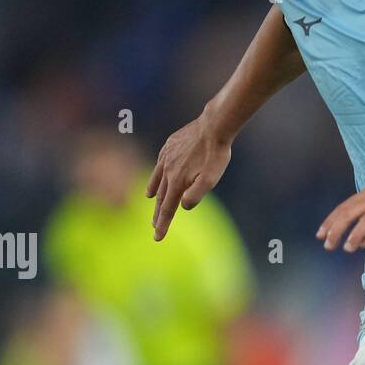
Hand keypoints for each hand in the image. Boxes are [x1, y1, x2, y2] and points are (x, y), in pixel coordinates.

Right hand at [146, 112, 231, 240]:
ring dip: (153, 193)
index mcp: (177, 182)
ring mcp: (167, 157)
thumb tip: (182, 206)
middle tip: (154, 226)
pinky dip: (156, 173)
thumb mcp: (211, 179)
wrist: (213, 126)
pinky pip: (159, 164)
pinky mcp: (169, 146)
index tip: (157, 238)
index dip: (163, 225)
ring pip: (157, 179)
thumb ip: (195, 195)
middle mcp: (168, 170)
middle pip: (160, 197)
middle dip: (157, 214)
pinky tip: (158, 174)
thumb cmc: (216, 154)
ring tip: (149, 200)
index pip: (167, 209)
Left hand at [316, 175, 364, 251]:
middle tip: (326, 244)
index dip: (331, 220)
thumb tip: (361, 238)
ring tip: (344, 248)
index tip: (321, 233)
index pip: (345, 206)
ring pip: (363, 220)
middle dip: (335, 229)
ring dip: (351, 235)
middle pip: (349, 212)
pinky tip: (361, 245)